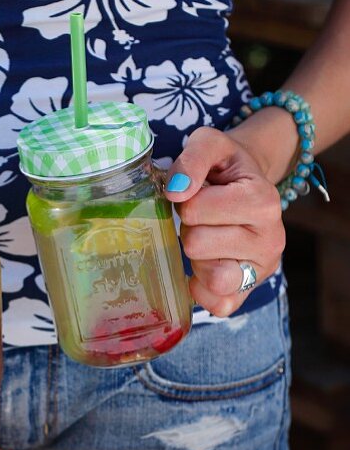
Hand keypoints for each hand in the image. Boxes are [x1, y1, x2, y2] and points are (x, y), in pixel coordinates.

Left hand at [164, 127, 285, 316]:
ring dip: (196, 259)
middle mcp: (272, 239)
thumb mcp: (210, 144)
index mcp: (263, 200)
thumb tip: (177, 191)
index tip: (201, 194)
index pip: (195, 210)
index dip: (185, 200)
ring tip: (207, 240)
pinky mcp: (249, 292)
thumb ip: (192, 158)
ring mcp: (262, 270)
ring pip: (210, 277)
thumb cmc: (224, 167)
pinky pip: (217, 305)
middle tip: (203, 219)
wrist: (246, 183)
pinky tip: (203, 267)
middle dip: (190, 229)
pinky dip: (201, 289)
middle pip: (197, 244)